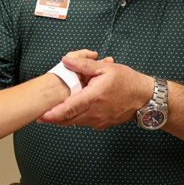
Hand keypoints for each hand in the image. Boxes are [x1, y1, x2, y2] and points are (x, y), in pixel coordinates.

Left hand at [37, 56, 151, 128]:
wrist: (145, 98)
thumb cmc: (127, 82)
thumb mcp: (106, 68)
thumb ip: (84, 65)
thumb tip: (66, 61)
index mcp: (93, 98)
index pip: (68, 109)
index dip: (52, 114)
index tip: (40, 116)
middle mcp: (94, 113)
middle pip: (67, 119)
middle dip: (52, 117)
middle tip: (38, 115)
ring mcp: (98, 121)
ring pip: (74, 121)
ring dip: (65, 115)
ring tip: (55, 108)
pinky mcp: (101, 124)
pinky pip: (83, 121)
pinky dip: (76, 116)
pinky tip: (76, 106)